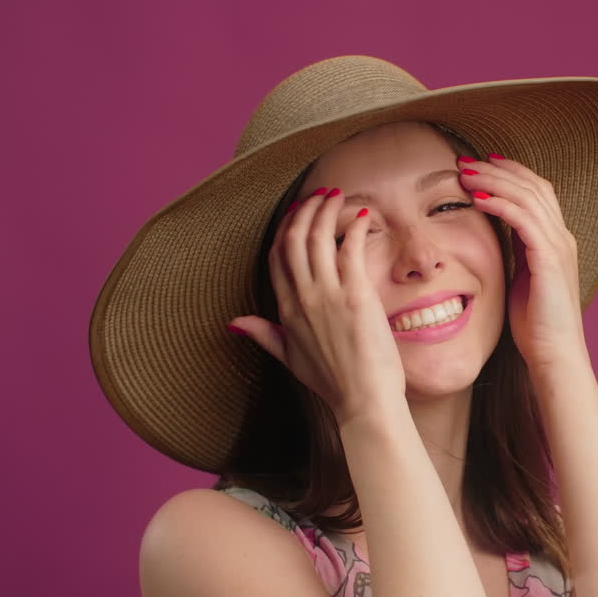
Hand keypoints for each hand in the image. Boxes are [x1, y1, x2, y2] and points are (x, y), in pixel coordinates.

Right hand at [227, 188, 406, 428]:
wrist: (362, 401)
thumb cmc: (333, 383)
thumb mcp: (290, 358)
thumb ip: (264, 335)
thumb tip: (234, 323)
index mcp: (286, 311)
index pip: (276, 259)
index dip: (283, 231)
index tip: (295, 214)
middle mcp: (302, 298)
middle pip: (292, 241)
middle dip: (302, 212)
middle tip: (316, 195)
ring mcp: (326, 295)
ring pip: (317, 238)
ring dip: (325, 211)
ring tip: (335, 196)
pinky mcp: (354, 295)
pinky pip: (350, 249)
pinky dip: (354, 228)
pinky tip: (361, 216)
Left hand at [458, 155, 588, 372]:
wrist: (554, 354)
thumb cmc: (536, 326)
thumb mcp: (522, 281)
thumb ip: (516, 255)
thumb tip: (495, 238)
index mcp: (556, 241)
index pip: (536, 192)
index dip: (509, 173)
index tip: (478, 165)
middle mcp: (562, 237)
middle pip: (533, 185)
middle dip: (497, 169)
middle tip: (465, 161)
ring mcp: (559, 246)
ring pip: (527, 196)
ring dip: (494, 180)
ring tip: (465, 174)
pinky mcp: (549, 259)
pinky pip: (524, 220)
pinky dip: (501, 204)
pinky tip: (478, 199)